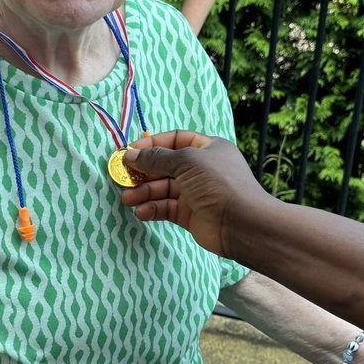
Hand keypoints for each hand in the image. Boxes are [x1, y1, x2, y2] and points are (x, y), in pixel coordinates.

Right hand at [122, 132, 261, 257]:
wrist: (241, 223)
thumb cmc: (217, 183)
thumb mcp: (186, 161)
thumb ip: (156, 158)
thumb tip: (130, 154)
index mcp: (206, 148)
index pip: (174, 140)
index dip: (151, 145)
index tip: (128, 152)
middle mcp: (200, 169)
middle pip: (165, 166)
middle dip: (143, 173)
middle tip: (122, 179)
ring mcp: (195, 193)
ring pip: (163, 189)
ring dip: (144, 193)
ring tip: (127, 199)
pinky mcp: (190, 215)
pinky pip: (166, 208)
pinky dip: (153, 209)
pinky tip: (141, 212)